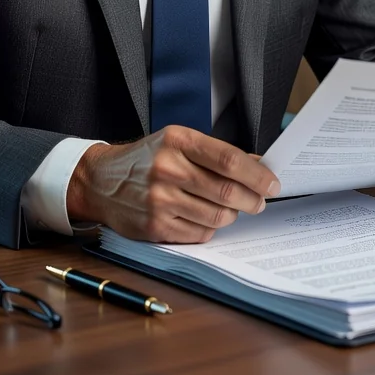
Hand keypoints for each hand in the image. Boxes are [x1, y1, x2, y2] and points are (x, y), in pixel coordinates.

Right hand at [66, 126, 280, 242]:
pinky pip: (200, 233)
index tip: (273, 183)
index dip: (257, 174)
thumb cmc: (148, 158)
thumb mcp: (178, 142)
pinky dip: (211, 226)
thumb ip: (216, 153)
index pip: (228, 159)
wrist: (101, 181)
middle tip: (260, 201)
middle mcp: (168, 169)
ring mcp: (160, 200)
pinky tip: (207, 217)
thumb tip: (259, 165)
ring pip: (217, 215)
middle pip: (226, 191)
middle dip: (252, 199)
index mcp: (178, 140)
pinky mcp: (155, 227)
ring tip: (232, 208)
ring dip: (233, 215)